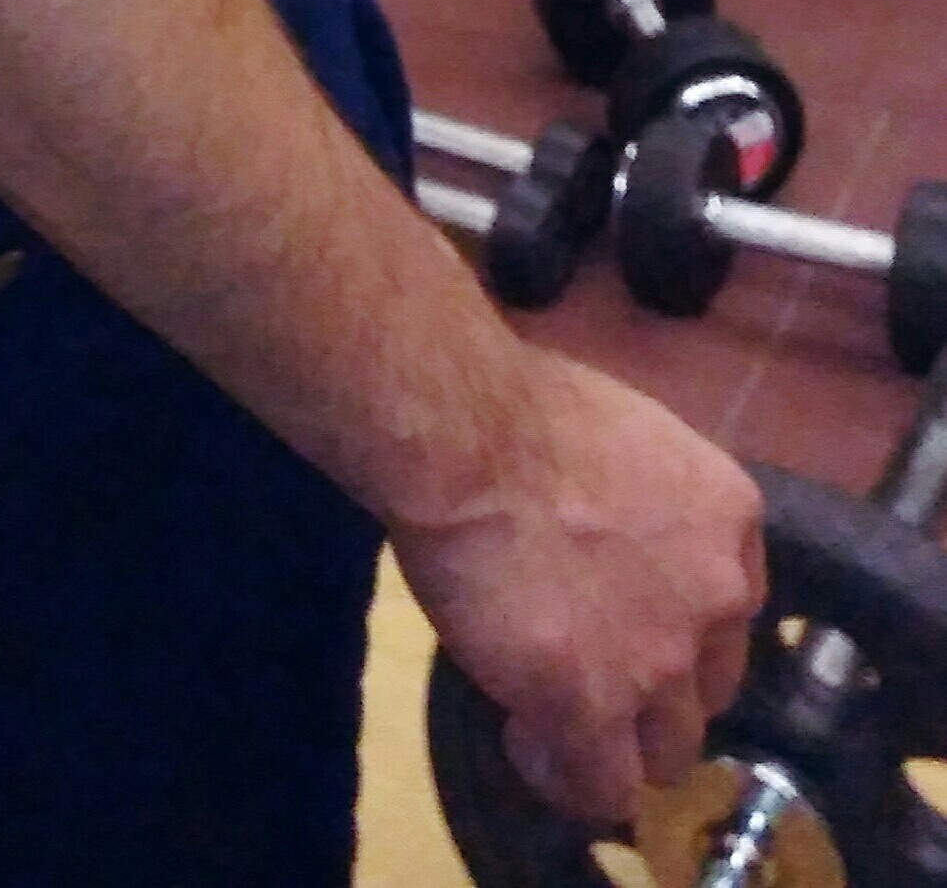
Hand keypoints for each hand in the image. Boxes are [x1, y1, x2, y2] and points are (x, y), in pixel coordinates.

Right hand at [389, 352, 765, 824]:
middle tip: (587, 671)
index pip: (730, 610)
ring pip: (666, 753)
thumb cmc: (520, 408)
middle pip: (706, 689)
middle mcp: (717, 595)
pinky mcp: (595, 707)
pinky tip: (524, 734)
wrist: (465, 435)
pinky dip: (567, 777)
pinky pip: (602, 788)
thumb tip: (613, 539)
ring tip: (551, 716)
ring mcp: (662, 660)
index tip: (621, 624)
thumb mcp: (625, 440)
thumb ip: (645, 507)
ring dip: (616, 744)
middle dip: (654, 692)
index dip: (676, 628)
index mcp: (729, 516)